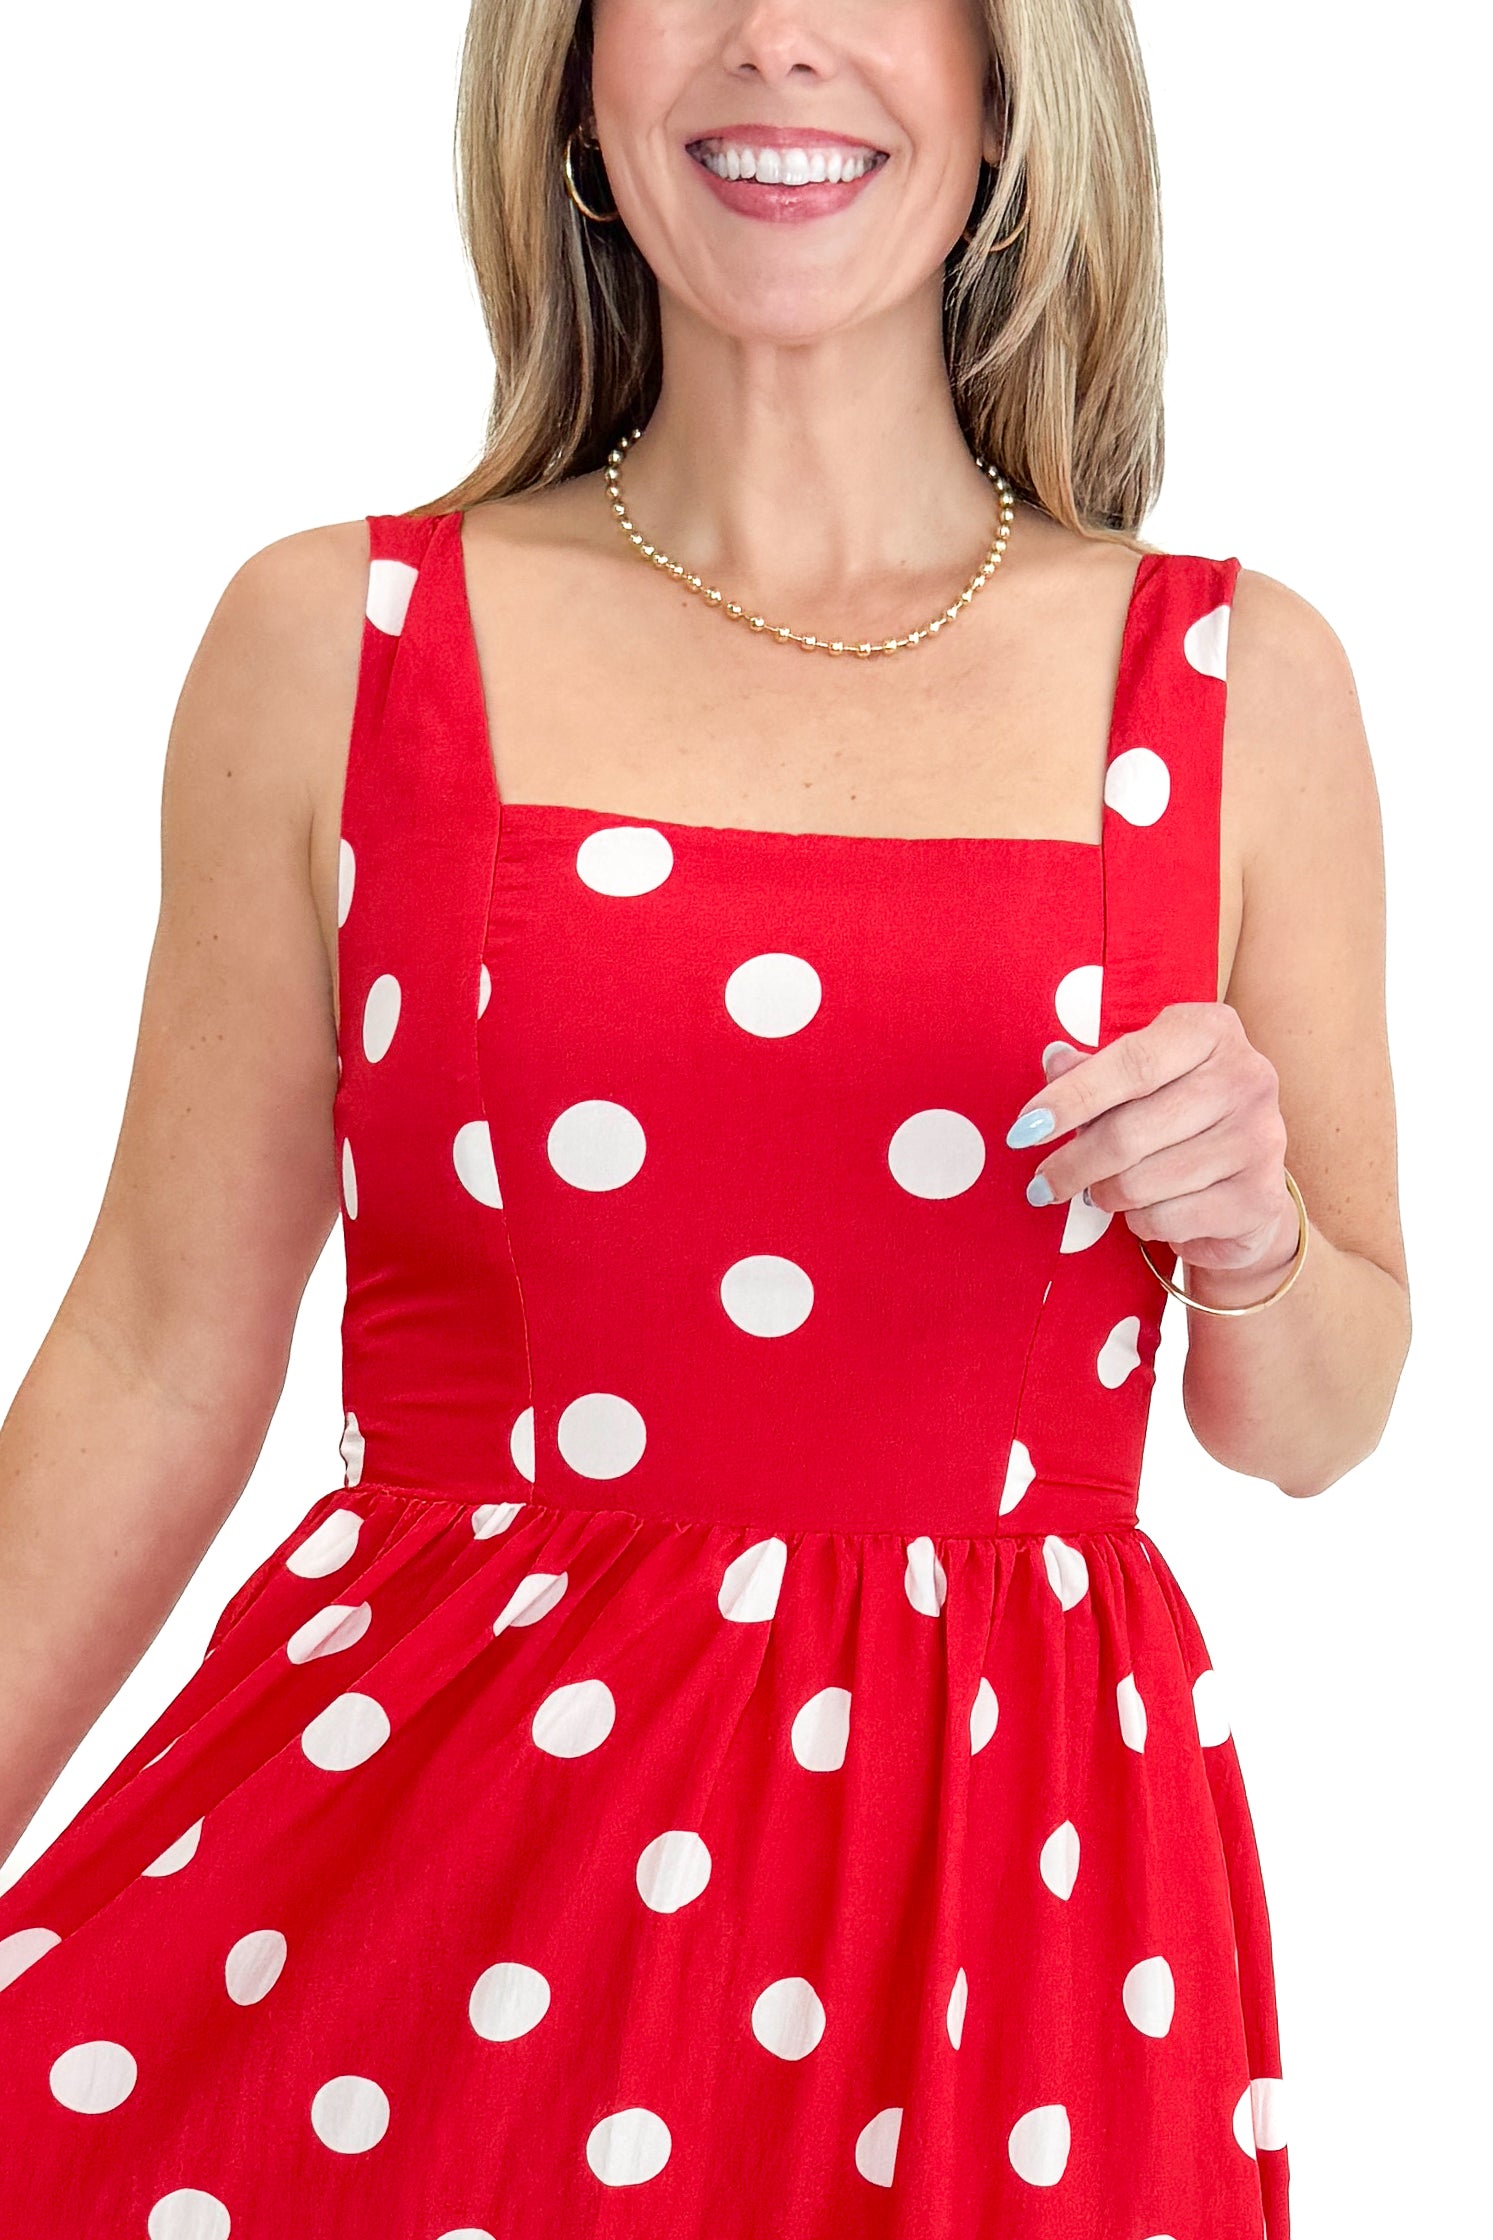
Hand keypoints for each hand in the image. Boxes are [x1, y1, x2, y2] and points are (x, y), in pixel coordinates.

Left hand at [1006, 1002, 1299, 1277]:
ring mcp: (1260, 1138)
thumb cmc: (1178, 1117)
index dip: (1071, 1099)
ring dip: (1106, 1195)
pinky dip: (1141, 1222)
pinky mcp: (1261, 1197)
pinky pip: (1167, 1219)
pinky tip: (1148, 1210)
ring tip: (1105, 1191)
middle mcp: (1246, 1077)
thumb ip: (1094, 1071)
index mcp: (1210, 1031)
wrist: (1246, 1184)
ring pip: (1141, 1182)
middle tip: (1042, 1184)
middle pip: (1129, 1132)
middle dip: (1072, 1165)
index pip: (1131, 1063)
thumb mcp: (1138, 1080)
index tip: (1024, 1129)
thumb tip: (1054, 1062)